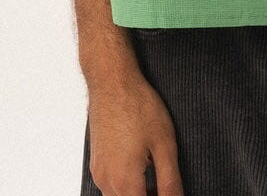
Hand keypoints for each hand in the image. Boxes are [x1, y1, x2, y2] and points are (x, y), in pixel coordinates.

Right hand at [87, 70, 183, 195]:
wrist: (112, 82)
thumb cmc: (137, 106)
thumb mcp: (164, 144)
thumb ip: (170, 181)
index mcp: (125, 182)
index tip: (170, 192)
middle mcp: (106, 182)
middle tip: (166, 188)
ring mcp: (98, 172)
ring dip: (137, 194)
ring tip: (157, 178)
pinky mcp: (96, 163)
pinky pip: (110, 186)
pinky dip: (126, 186)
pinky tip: (141, 168)